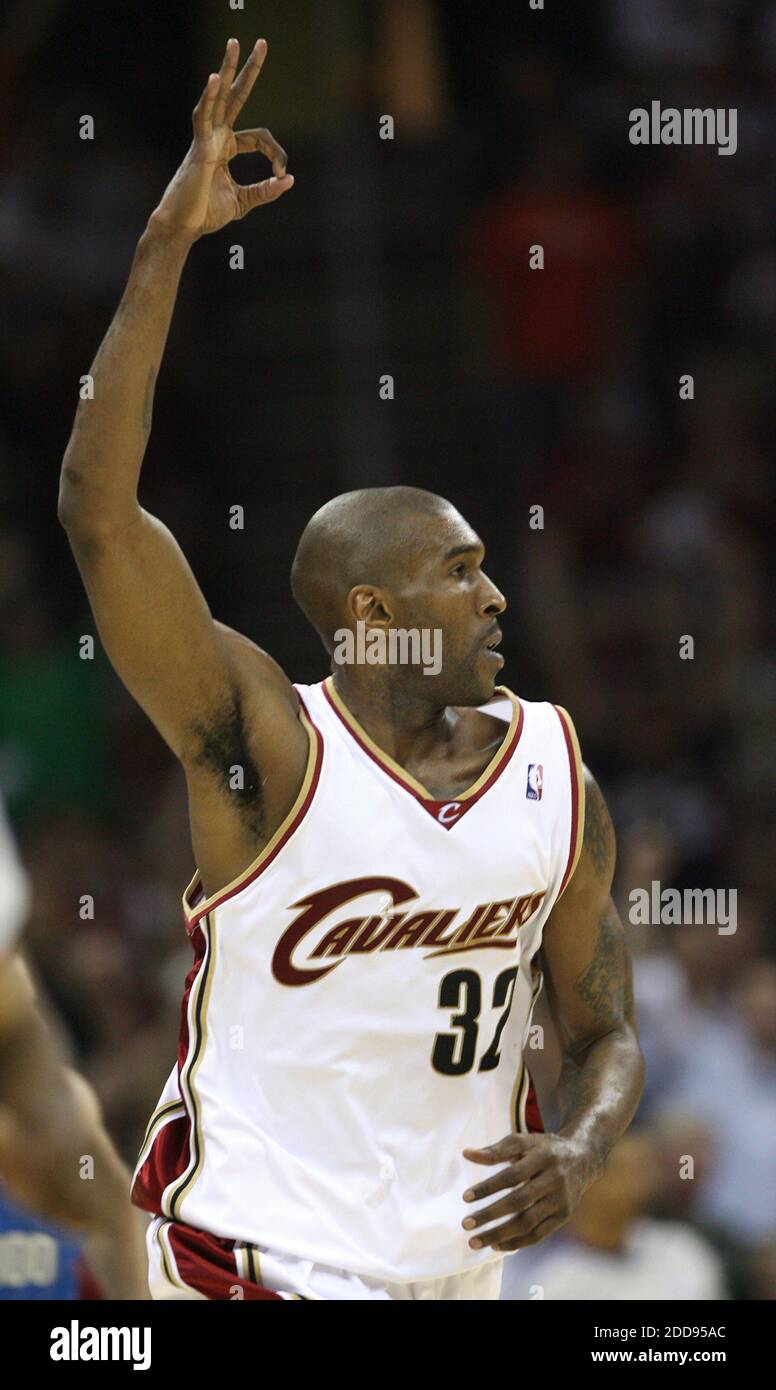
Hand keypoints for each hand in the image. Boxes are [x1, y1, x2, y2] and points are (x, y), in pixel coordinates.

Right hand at [149, 37, 293, 241]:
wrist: (183, 226)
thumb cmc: (205, 213)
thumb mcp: (243, 202)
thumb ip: (265, 191)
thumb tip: (290, 180)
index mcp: (226, 147)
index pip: (259, 137)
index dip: (276, 152)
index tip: (282, 173)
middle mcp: (216, 136)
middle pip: (235, 96)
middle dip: (248, 70)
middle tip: (262, 43)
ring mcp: (206, 138)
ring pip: (218, 96)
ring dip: (226, 69)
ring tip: (235, 43)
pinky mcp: (199, 147)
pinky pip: (203, 116)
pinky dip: (209, 97)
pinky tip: (214, 79)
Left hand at [461, 1131, 598, 1251]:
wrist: (582, 1158)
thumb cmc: (544, 1149)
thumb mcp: (523, 1142)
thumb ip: (495, 1150)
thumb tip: (466, 1154)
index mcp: (542, 1157)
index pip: (511, 1175)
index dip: (489, 1187)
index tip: (466, 1197)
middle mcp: (554, 1179)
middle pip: (519, 1201)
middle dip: (490, 1215)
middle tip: (466, 1224)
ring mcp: (560, 1200)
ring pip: (528, 1223)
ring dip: (500, 1235)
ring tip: (475, 1241)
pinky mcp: (564, 1216)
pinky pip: (538, 1235)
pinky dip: (517, 1242)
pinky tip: (497, 1245)